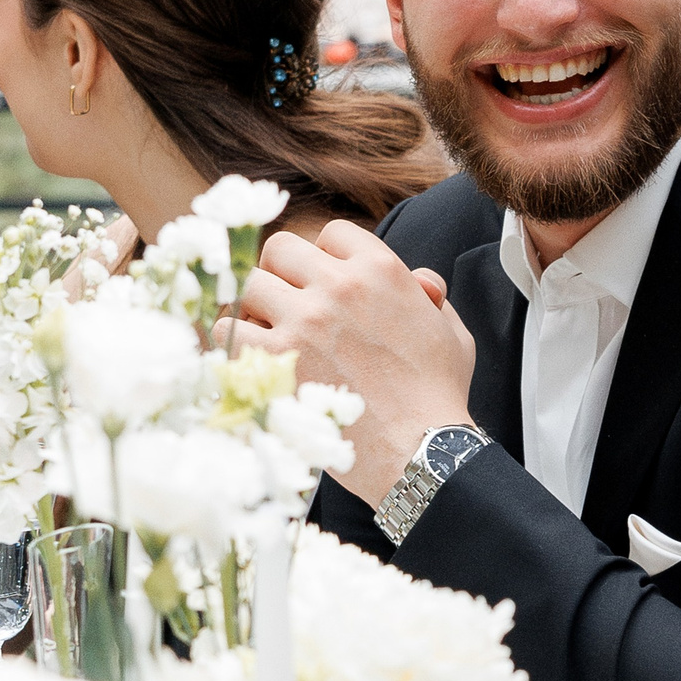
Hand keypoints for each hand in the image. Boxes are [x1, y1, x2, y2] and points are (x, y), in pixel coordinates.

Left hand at [234, 220, 473, 503]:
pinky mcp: (276, 358)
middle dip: (282, 274)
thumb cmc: (440, 394)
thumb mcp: (452, 333)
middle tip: (287, 304)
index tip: (326, 284)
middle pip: (281, 249)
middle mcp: (339, 285)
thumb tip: (421, 281)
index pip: (332, 233)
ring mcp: (303, 320)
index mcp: (382, 269)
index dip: (326, 258)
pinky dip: (232, 341)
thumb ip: (432, 298)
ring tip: (267, 332)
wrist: (421, 448)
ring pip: (249, 285)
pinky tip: (249, 357)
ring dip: (255, 307)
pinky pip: (228, 330)